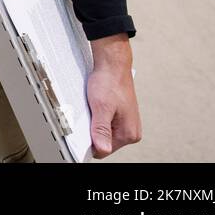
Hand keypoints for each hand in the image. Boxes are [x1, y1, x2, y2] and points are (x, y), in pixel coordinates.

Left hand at [86, 34, 140, 157]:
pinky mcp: (121, 116)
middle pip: (103, 142)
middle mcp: (131, 131)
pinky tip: (96, 105)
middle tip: (89, 113)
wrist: (113, 64)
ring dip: (94, 122)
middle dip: (92, 131)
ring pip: (103, 132)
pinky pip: (105, 123)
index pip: (103, 151)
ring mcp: (126, 123)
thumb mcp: (101, 107)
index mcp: (129, 133)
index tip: (83, 128)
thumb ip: (101, 130)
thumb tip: (102, 149)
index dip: (90, 141)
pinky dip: (97, 116)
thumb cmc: (109, 82)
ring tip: (93, 107)